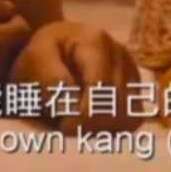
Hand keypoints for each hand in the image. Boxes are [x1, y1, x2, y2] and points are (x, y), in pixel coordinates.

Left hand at [8, 20, 140, 134]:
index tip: (64, 127)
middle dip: (93, 125)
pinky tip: (92, 124)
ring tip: (78, 125)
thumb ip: (53, 82)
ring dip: (105, 129)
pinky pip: (134, 119)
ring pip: (132, 116)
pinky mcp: (135, 87)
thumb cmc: (40, 56)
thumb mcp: (36, 62)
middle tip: (66, 127)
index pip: (103, 88)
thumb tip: (73, 109)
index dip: (86, 115)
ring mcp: (131, 69)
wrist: (49, 51)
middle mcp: (120, 53)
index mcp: (96, 41)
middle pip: (120, 104)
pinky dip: (114, 128)